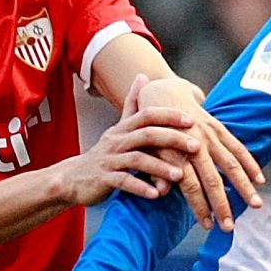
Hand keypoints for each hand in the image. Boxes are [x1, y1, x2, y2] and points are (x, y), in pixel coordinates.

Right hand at [60, 74, 200, 207]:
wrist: (74, 177)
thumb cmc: (105, 153)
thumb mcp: (118, 128)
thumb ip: (132, 104)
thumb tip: (143, 76)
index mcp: (124, 127)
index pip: (148, 114)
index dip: (170, 116)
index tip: (192, 121)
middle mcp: (117, 140)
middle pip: (146, 134)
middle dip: (173, 139)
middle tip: (196, 146)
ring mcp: (110, 159)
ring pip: (137, 160)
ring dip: (160, 167)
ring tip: (180, 175)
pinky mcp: (103, 179)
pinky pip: (123, 182)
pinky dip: (140, 187)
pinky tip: (156, 194)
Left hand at [137, 75, 263, 231]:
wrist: (162, 92)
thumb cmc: (152, 128)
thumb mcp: (148, 149)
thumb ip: (156, 171)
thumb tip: (162, 192)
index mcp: (176, 152)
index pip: (190, 186)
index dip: (200, 207)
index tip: (208, 226)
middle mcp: (196, 144)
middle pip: (213, 180)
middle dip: (223, 205)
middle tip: (230, 226)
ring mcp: (210, 136)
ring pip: (231, 165)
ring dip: (244, 187)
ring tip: (256, 205)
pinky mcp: (219, 128)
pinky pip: (238, 148)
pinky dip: (250, 164)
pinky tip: (260, 180)